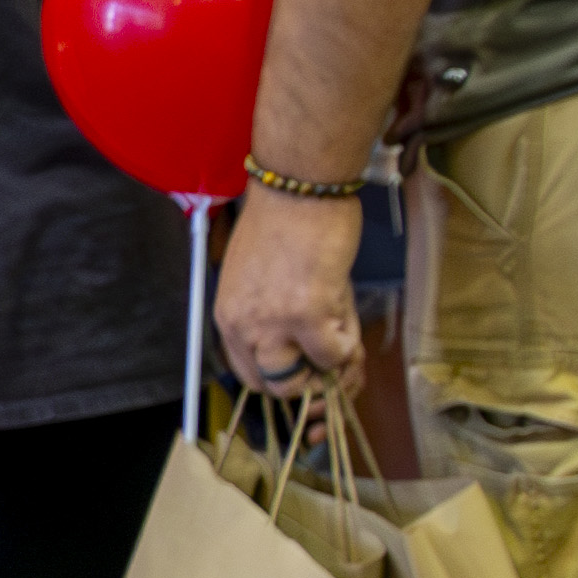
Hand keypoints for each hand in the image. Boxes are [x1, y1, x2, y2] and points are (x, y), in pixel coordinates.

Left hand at [212, 192, 365, 394]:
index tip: (306, 371)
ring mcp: (275, 324)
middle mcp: (245, 326)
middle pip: (273, 386)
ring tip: (340, 336)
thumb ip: (276, 317)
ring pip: (300, 381)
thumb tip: (309, 344)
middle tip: (331, 361)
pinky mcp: (309, 315)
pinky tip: (347, 318)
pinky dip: (348, 347)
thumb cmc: (284, 222)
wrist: (299, 192)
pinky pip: (334, 356)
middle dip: (308, 382)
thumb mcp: (262, 280)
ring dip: (326, 368)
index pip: (248, 374)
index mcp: (229, 317)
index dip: (283, 379)